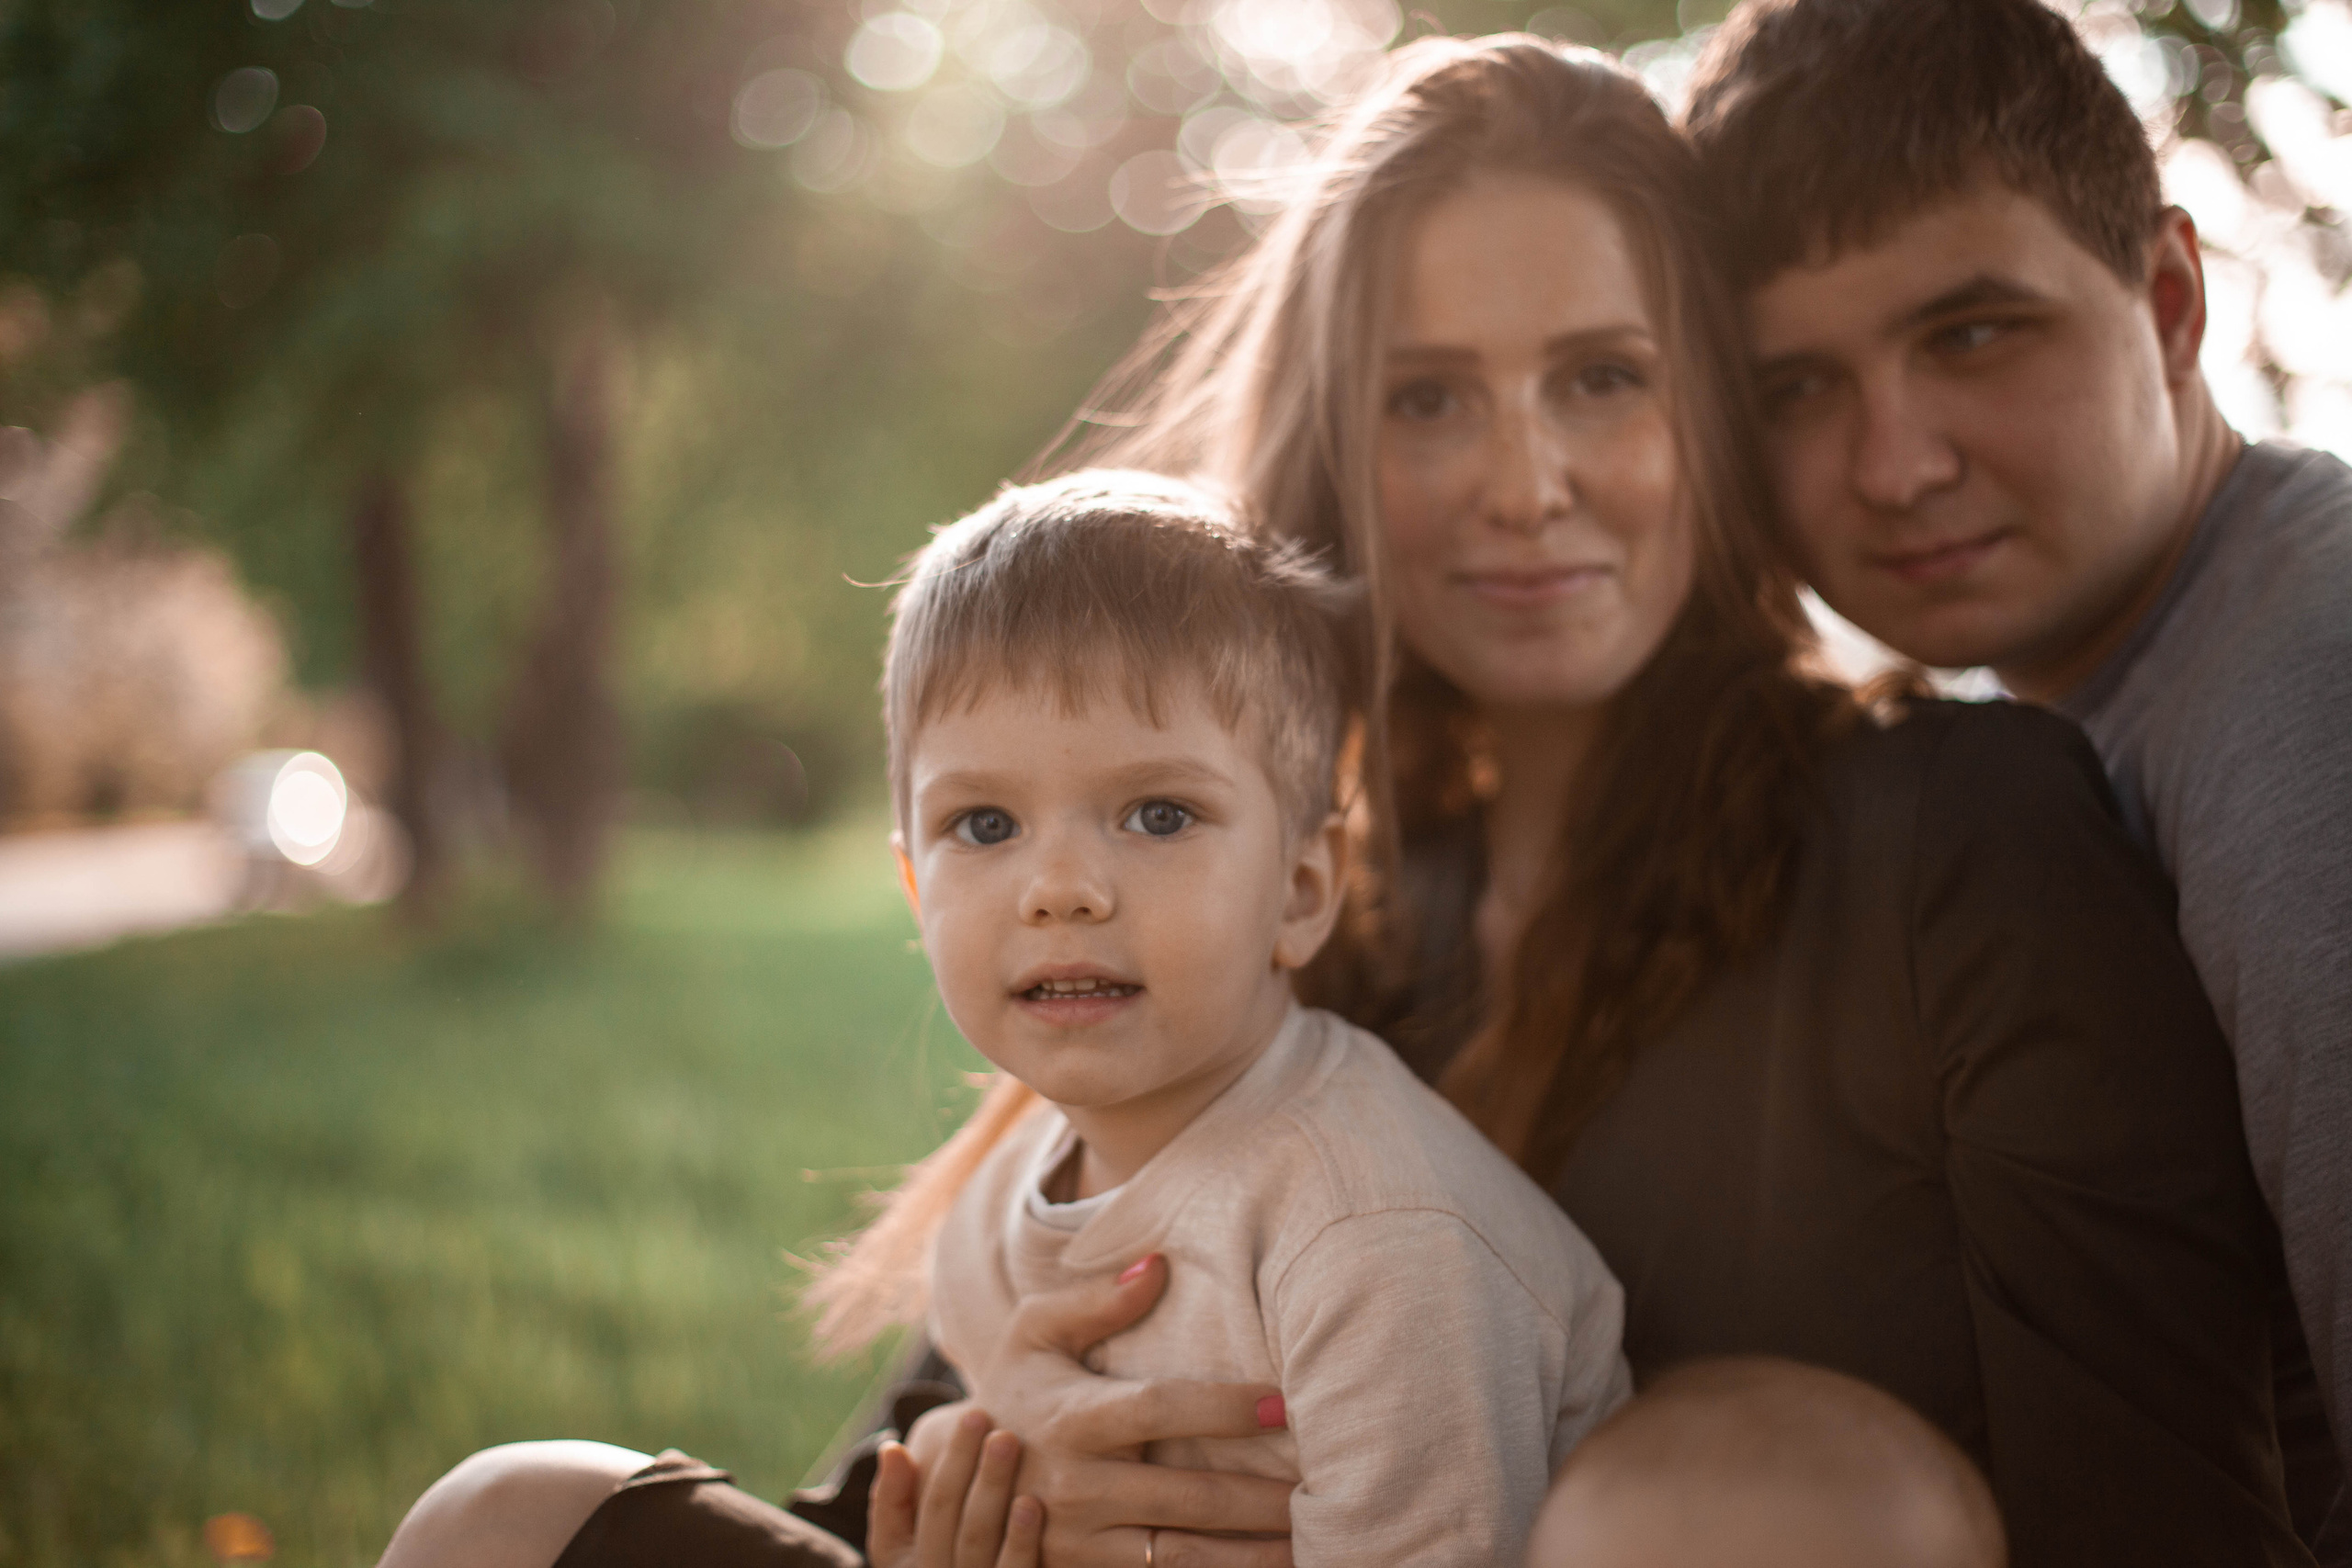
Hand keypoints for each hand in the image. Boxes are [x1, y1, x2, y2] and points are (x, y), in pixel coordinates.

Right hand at [869, 1409, 1042, 1567]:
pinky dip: (1019, 1541)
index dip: (949, 1459)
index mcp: (907, 1565)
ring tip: (1008, 1442)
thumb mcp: (907, 1547)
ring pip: (977, 1542)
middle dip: (968, 1464)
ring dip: (991, 1490)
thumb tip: (891, 1448)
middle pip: (950, 1519)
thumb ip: (894, 1502)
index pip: (926, 1505)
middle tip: (990, 1416)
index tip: (974, 1416)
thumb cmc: (947, 1562)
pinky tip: (1031, 1503)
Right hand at [965, 1255, 1294, 1567]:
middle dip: (1258, 1496)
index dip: (1223, 1407)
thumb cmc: (1015, 1388)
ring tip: (1312, 1543)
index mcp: (1072, 1417)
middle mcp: (1076, 1484)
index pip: (1159, 1409)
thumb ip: (1096, 1300)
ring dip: (1249, 1554)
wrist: (960, 1478)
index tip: (1284, 1401)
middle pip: (1185, 1496)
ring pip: (1179, 1556)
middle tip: (1324, 1486)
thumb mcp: (1035, 1333)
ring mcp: (1080, 1539)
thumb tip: (1160, 1265)